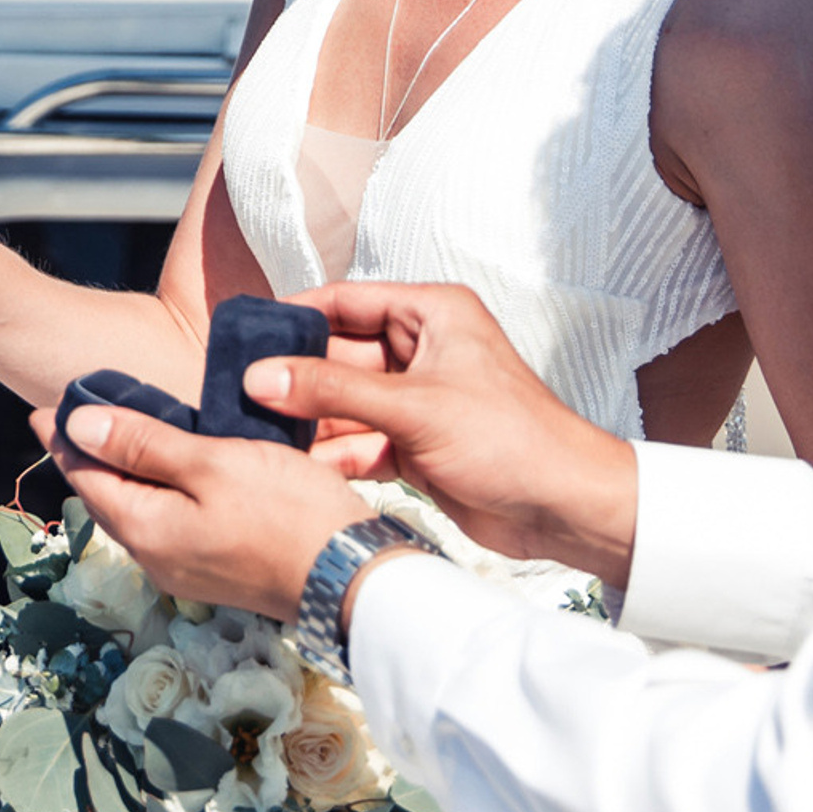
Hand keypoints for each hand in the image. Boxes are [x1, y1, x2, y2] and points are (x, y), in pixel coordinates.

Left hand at [34, 402, 362, 625]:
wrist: (354, 578)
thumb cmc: (287, 513)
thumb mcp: (211, 463)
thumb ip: (142, 444)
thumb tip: (77, 425)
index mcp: (146, 530)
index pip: (86, 477)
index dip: (65, 439)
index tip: (44, 408)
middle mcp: (157, 558)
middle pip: (107, 498)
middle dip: (87, 457)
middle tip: (73, 417)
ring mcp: (188, 570)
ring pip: (138, 512)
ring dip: (122, 474)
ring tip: (117, 436)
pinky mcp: (217, 570)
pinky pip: (166, 523)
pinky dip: (154, 491)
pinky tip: (170, 471)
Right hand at [263, 282, 637, 586]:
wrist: (569, 510)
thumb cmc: (514, 439)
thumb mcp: (413, 407)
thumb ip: (332, 390)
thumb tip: (262, 377)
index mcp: (431, 314)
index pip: (345, 301)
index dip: (295, 317)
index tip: (247, 336)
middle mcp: (422, 350)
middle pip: (339, 354)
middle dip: (296, 377)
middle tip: (243, 393)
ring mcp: (418, 400)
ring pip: (345, 402)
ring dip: (311, 421)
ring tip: (262, 433)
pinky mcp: (417, 444)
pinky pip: (361, 440)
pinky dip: (335, 455)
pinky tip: (303, 468)